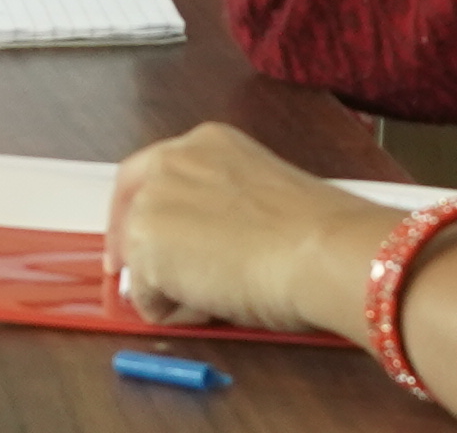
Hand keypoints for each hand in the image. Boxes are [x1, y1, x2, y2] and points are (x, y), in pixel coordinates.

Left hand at [106, 124, 387, 336]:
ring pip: (139, 257)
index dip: (140, 213)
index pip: (147, 174)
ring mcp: (152, 203)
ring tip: (218, 299)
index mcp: (204, 144)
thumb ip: (222, 210)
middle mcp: (169, 162)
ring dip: (169, 286)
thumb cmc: (317, 232)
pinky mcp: (146, 248)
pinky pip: (147, 296)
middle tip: (157, 289)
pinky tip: (212, 308)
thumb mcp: (260, 199)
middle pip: (132, 213)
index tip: (136, 243)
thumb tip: (204, 250)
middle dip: (140, 252)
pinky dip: (171, 311)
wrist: (324, 250)